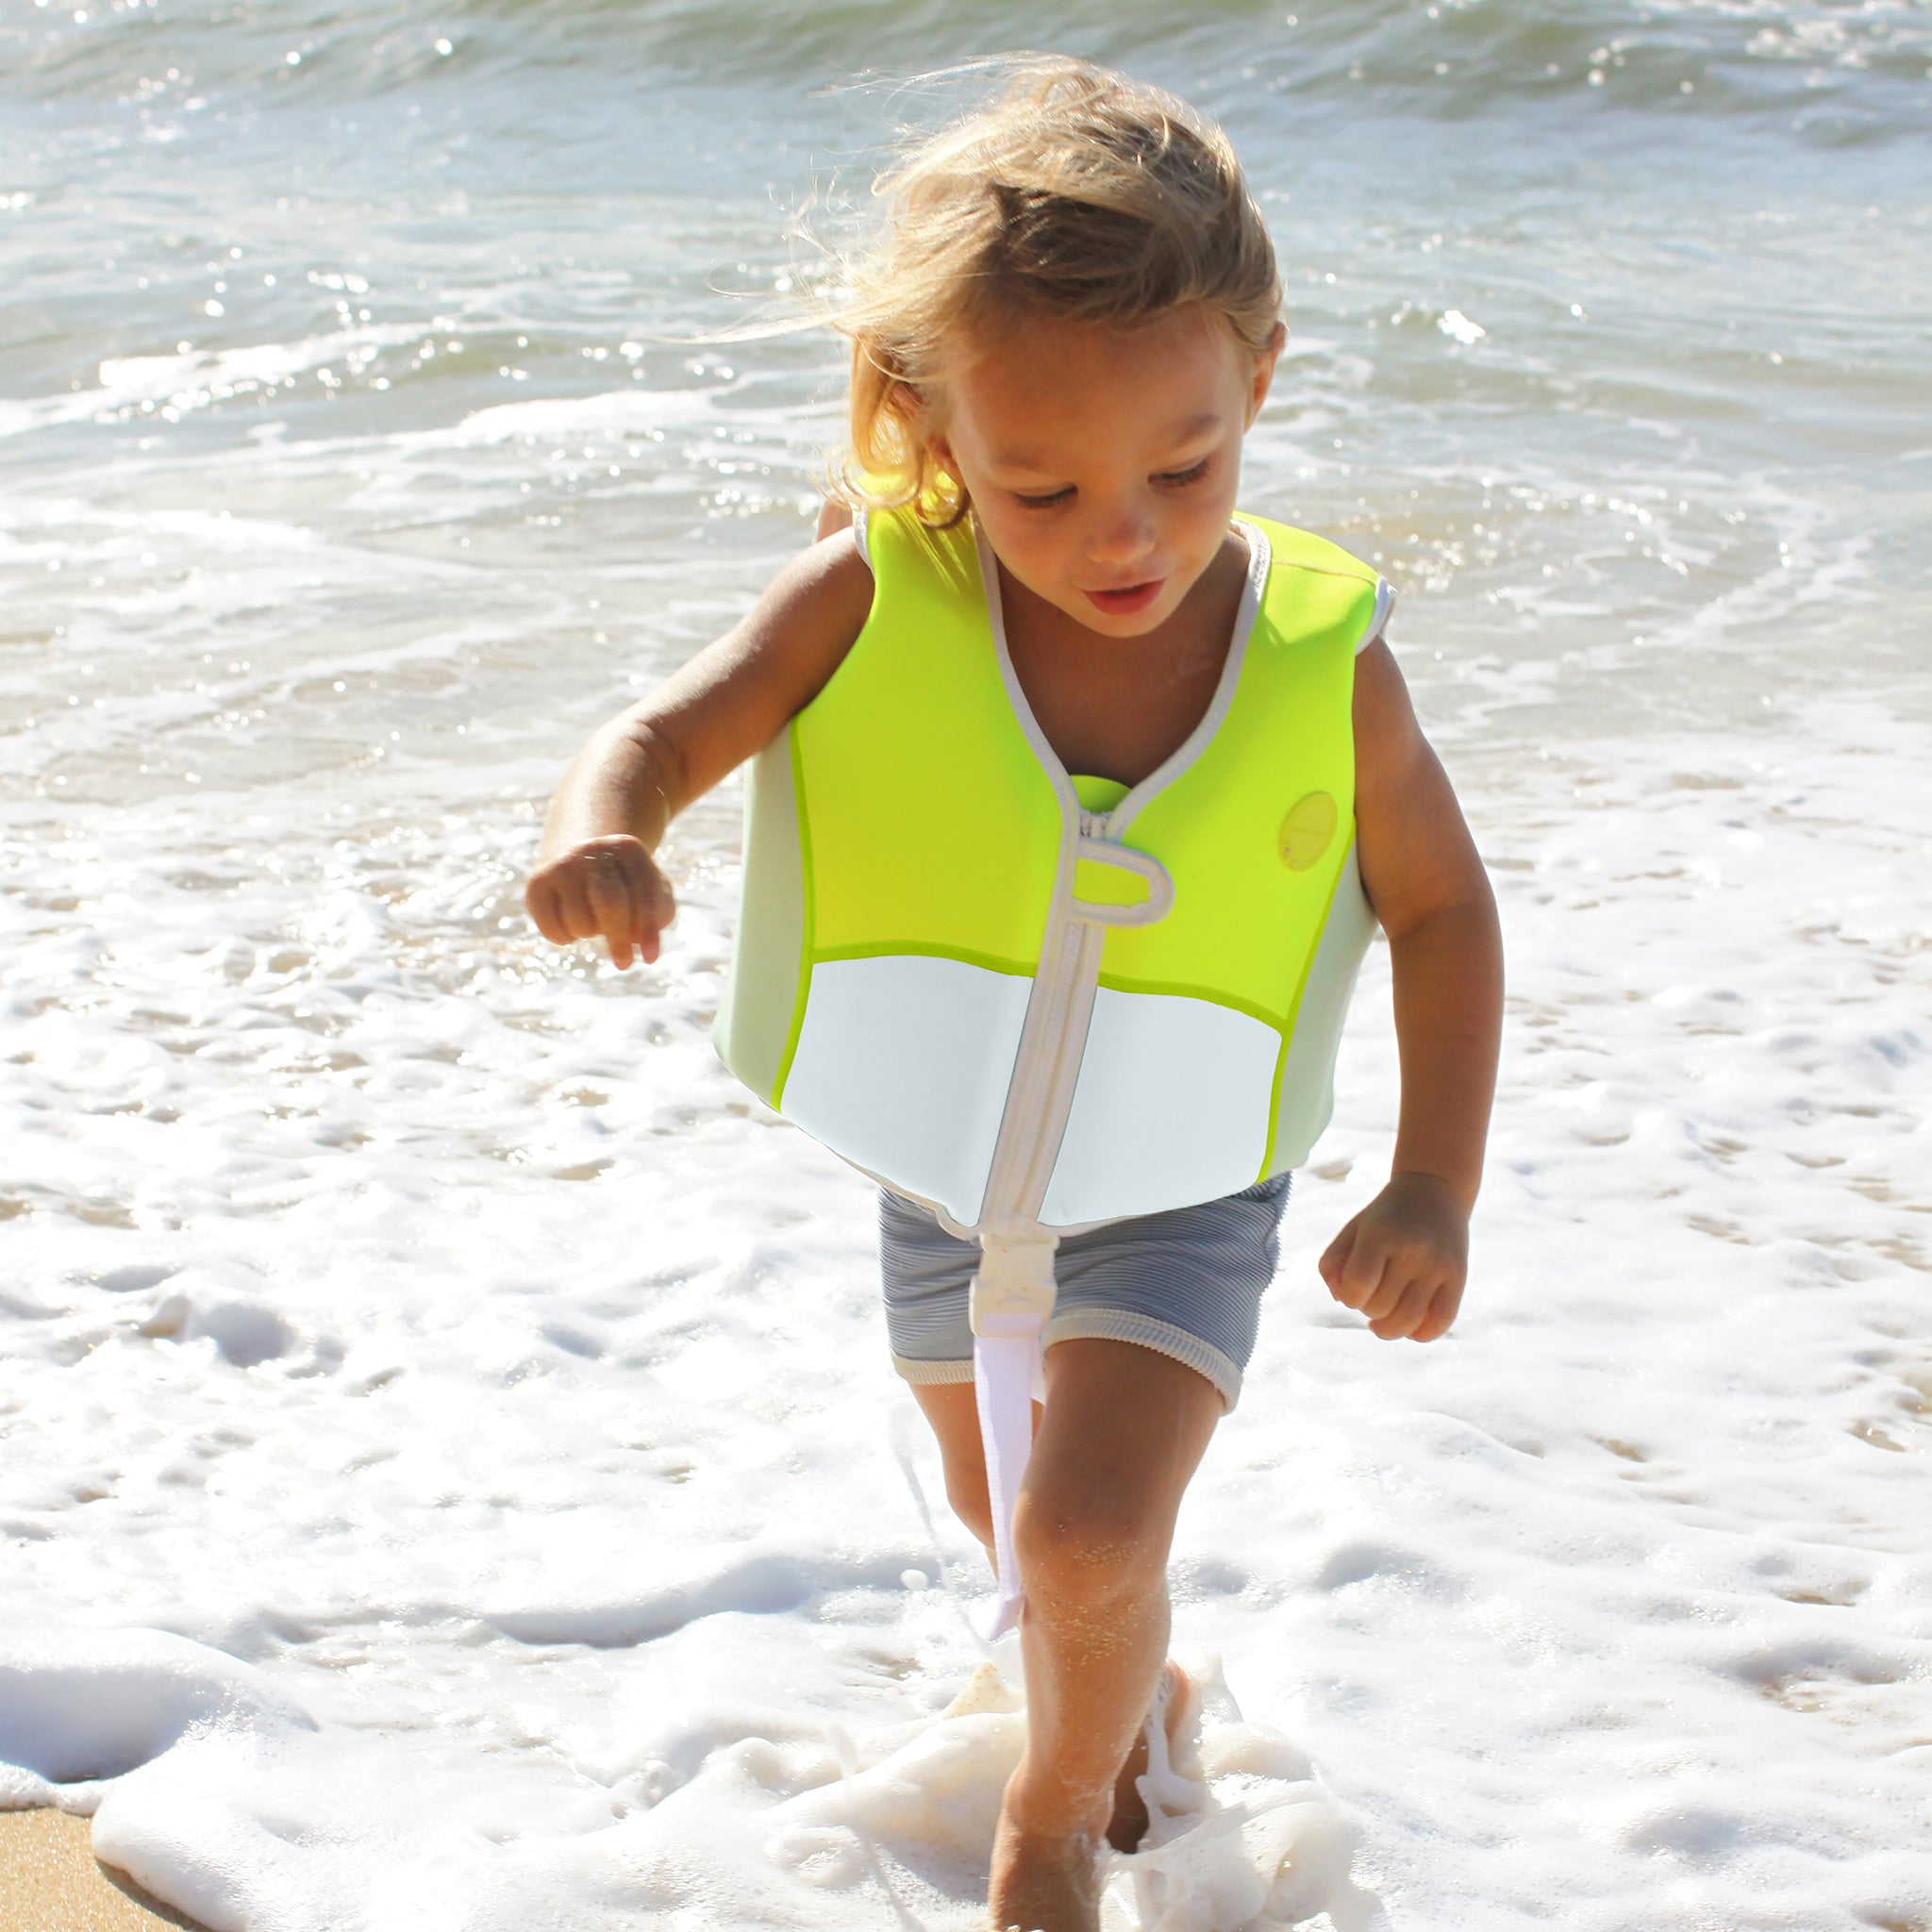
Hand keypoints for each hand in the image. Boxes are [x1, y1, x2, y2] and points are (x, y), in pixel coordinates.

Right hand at [524, 835, 674, 968]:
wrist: (576, 858)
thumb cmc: (624, 884)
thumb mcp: (650, 891)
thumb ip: (658, 912)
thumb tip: (636, 938)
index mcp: (628, 848)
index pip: (645, 893)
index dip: (649, 929)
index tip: (651, 958)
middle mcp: (593, 850)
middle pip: (610, 904)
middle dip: (619, 940)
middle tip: (624, 964)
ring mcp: (562, 865)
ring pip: (581, 921)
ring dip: (591, 934)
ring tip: (593, 925)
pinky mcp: (537, 883)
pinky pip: (552, 928)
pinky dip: (564, 938)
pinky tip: (571, 929)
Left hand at [1319, 1171, 1467, 1341]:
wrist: (1435, 1191)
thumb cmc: (1385, 1217)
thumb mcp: (1353, 1230)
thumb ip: (1333, 1263)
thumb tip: (1341, 1298)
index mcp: (1380, 1234)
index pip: (1357, 1286)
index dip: (1349, 1298)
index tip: (1353, 1289)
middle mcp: (1412, 1249)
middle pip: (1380, 1307)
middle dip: (1368, 1309)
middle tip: (1371, 1296)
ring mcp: (1438, 1264)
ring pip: (1409, 1321)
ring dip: (1390, 1330)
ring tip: (1381, 1323)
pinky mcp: (1459, 1276)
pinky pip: (1441, 1321)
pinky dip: (1422, 1335)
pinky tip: (1409, 1330)